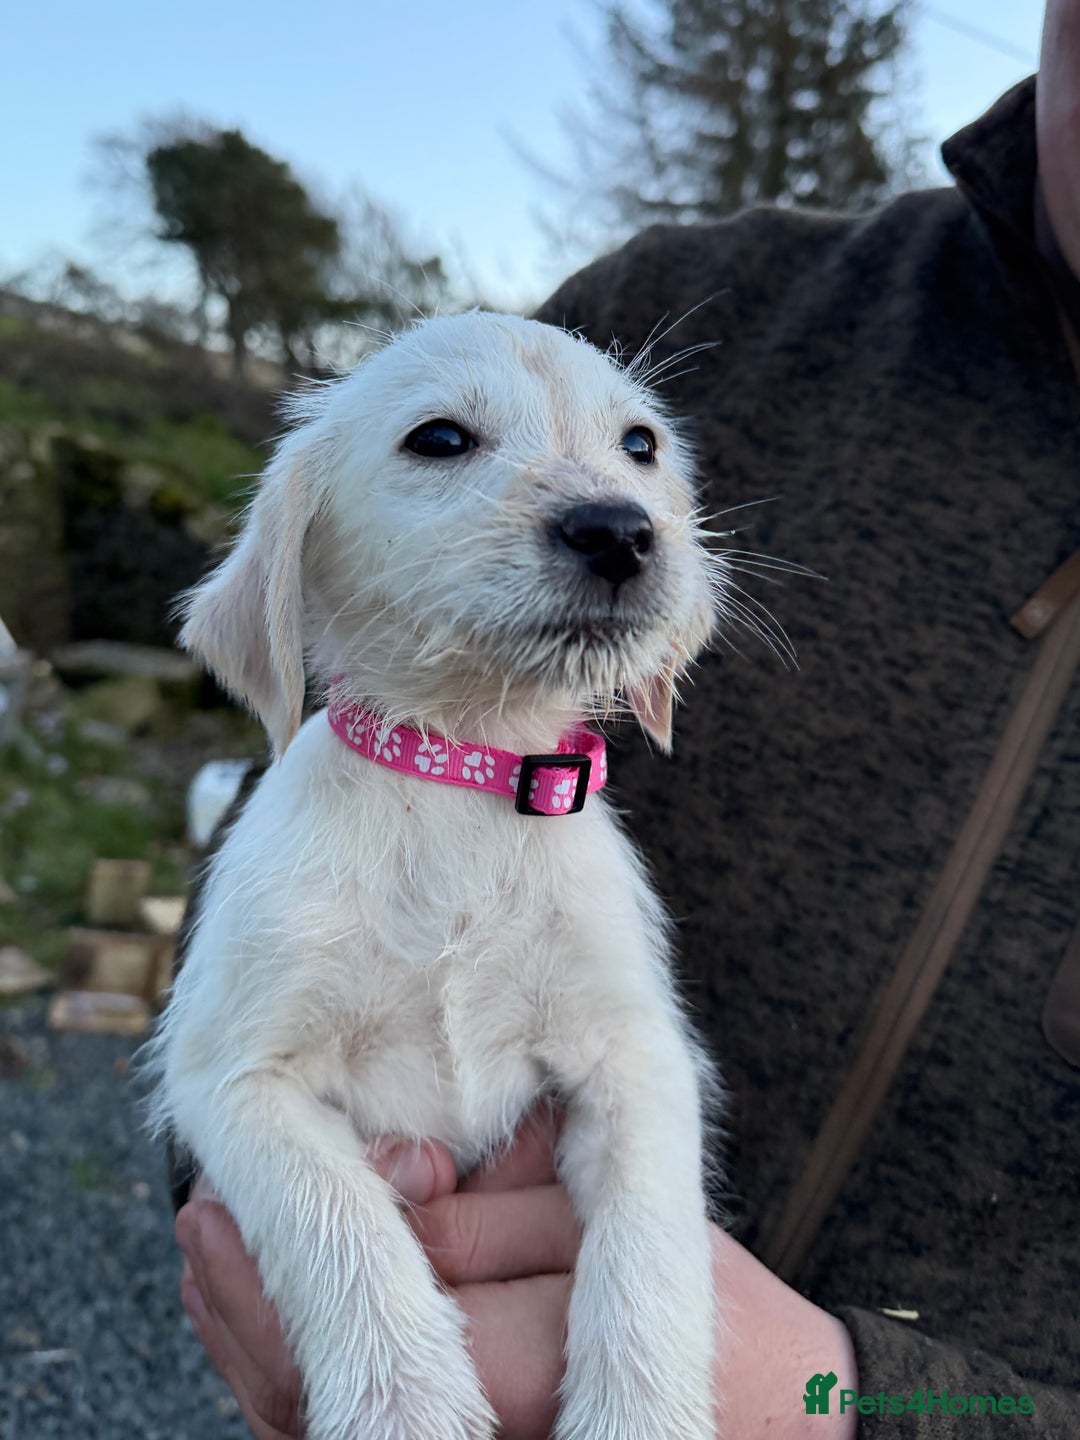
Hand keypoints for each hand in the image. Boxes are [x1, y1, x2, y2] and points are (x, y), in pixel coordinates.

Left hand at [176, 1108, 856, 1438]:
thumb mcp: (606, 1234)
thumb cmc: (710, 1317)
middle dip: (244, 1297)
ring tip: (219, 1255)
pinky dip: (300, 1369)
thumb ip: (486, 1219)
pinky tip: (280, 1312)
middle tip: (203, 1216)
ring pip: (315, 1419)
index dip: (273, 1267)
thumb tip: (385, 1184)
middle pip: (305, 1390)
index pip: (354, 1325)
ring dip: (254, 1336)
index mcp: (508, 1381)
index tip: (224, 1199)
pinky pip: (349, 1430)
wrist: (778, 1418)